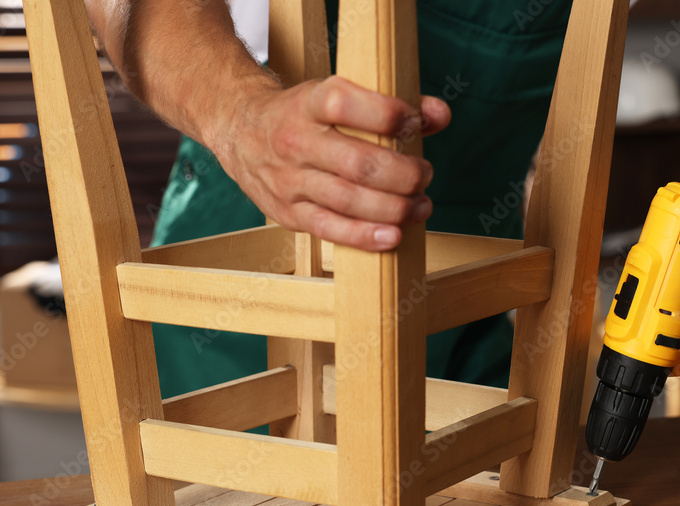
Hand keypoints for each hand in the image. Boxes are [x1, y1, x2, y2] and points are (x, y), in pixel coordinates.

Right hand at [213, 75, 451, 250]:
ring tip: (420, 206)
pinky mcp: (289, 213)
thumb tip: (439, 116)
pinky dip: (364, 236)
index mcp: (309, 103)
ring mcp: (289, 181)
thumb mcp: (338, 95)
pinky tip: (392, 236)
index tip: (415, 123)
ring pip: (347, 200)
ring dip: (393, 208)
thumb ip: (393, 104)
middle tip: (424, 175)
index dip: (387, 115)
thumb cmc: (304, 114)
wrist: (240, 130)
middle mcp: (296, 141)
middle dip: (403, 174)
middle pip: (357, 164)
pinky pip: (330, 229)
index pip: (345, 105)